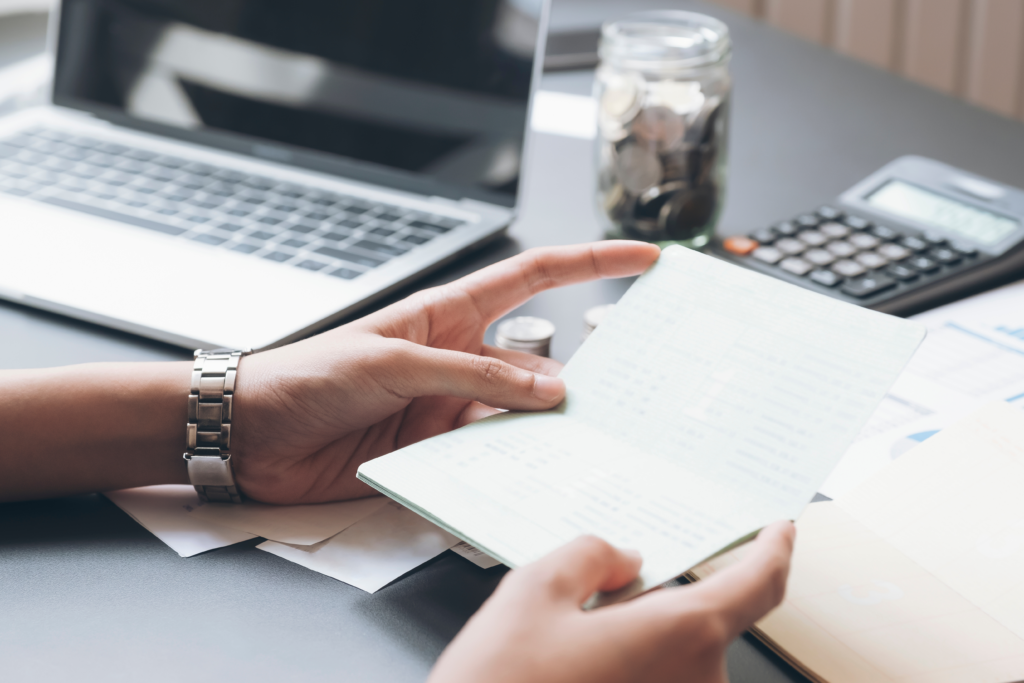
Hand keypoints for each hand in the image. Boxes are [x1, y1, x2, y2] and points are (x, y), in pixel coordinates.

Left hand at [232, 241, 660, 503]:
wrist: (251, 435)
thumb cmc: (306, 376)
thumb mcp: (393, 363)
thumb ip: (472, 375)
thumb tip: (548, 389)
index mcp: (449, 315)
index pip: (534, 278)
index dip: (591, 263)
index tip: (643, 259)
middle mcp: (459, 360)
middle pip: (539, 361)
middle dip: (583, 372)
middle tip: (627, 392)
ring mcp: (449, 408)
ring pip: (521, 417)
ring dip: (545, 430)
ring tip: (583, 443)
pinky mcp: (435, 453)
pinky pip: (489, 458)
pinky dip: (512, 465)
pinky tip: (529, 474)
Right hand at [428, 521, 795, 682]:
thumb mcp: (533, 592)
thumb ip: (590, 556)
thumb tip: (621, 558)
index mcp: (680, 637)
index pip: (758, 585)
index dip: (774, 551)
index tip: (779, 532)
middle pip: (698, 620)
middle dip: (653, 601)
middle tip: (593, 596)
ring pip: (671, 656)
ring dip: (634, 641)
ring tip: (563, 646)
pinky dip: (626, 669)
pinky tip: (571, 670)